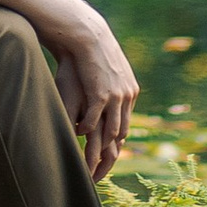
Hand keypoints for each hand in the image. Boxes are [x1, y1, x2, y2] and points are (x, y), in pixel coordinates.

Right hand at [46, 0, 138, 178]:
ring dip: (97, 150)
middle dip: (109, 156)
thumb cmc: (93, 51)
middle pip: (121, 135)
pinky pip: (94, 121)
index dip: (114, 143)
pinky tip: (77, 133)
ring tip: (87, 163)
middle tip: (97, 171)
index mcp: (130, 92)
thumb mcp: (106, 71)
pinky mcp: (102, 95)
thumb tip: (104, 98)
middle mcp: (127, 97)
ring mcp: (117, 97)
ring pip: (111, 133)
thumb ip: (109, 86)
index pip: (125, 125)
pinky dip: (85, 130)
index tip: (105, 158)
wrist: (88, 34)